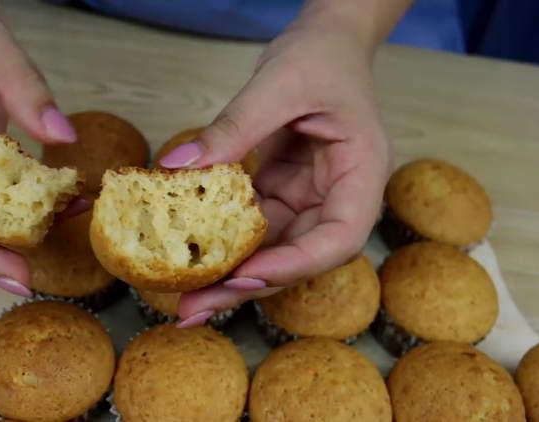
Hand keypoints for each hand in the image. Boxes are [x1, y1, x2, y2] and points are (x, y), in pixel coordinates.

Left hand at [160, 7, 392, 325]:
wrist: (327, 41)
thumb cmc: (321, 57)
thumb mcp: (279, 84)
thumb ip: (234, 127)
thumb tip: (176, 168)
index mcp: (362, 173)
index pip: (340, 237)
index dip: (296, 265)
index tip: (245, 276)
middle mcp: (339, 197)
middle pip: (299, 257)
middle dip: (248, 286)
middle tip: (195, 311)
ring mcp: (310, 199)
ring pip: (272, 250)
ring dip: (230, 275)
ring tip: (183, 300)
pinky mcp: (283, 193)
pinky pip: (254, 227)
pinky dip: (224, 243)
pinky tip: (191, 258)